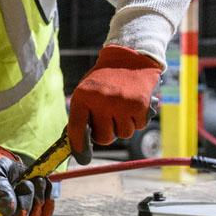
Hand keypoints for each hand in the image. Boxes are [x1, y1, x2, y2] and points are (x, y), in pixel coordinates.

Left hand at [67, 44, 161, 164]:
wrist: (130, 58)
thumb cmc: (105, 79)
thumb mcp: (86, 90)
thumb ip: (83, 113)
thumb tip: (78, 142)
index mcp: (83, 97)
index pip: (77, 128)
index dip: (79, 146)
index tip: (81, 156)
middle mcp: (101, 101)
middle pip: (104, 138)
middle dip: (106, 134)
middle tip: (108, 121)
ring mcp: (121, 103)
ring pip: (123, 134)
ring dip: (123, 126)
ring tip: (121, 108)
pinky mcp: (139, 104)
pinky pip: (138, 127)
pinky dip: (136, 120)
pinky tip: (133, 105)